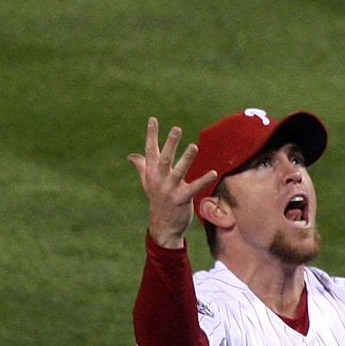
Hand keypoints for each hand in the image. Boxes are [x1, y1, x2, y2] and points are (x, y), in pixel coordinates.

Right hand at [127, 117, 217, 247]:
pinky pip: (194, 187)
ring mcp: (170, 189)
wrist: (163, 226)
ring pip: (178, 171)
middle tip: (176, 128)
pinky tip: (213, 172)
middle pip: (165, 158)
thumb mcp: (147, 182)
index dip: (151, 135)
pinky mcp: (182, 199)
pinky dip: (203, 180)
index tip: (153, 119)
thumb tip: (131, 156)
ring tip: (194, 146)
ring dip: (187, 158)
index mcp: (151, 173)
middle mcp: (159, 179)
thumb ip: (142, 166)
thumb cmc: (157, 200)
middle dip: (170, 143)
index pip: (150, 150)